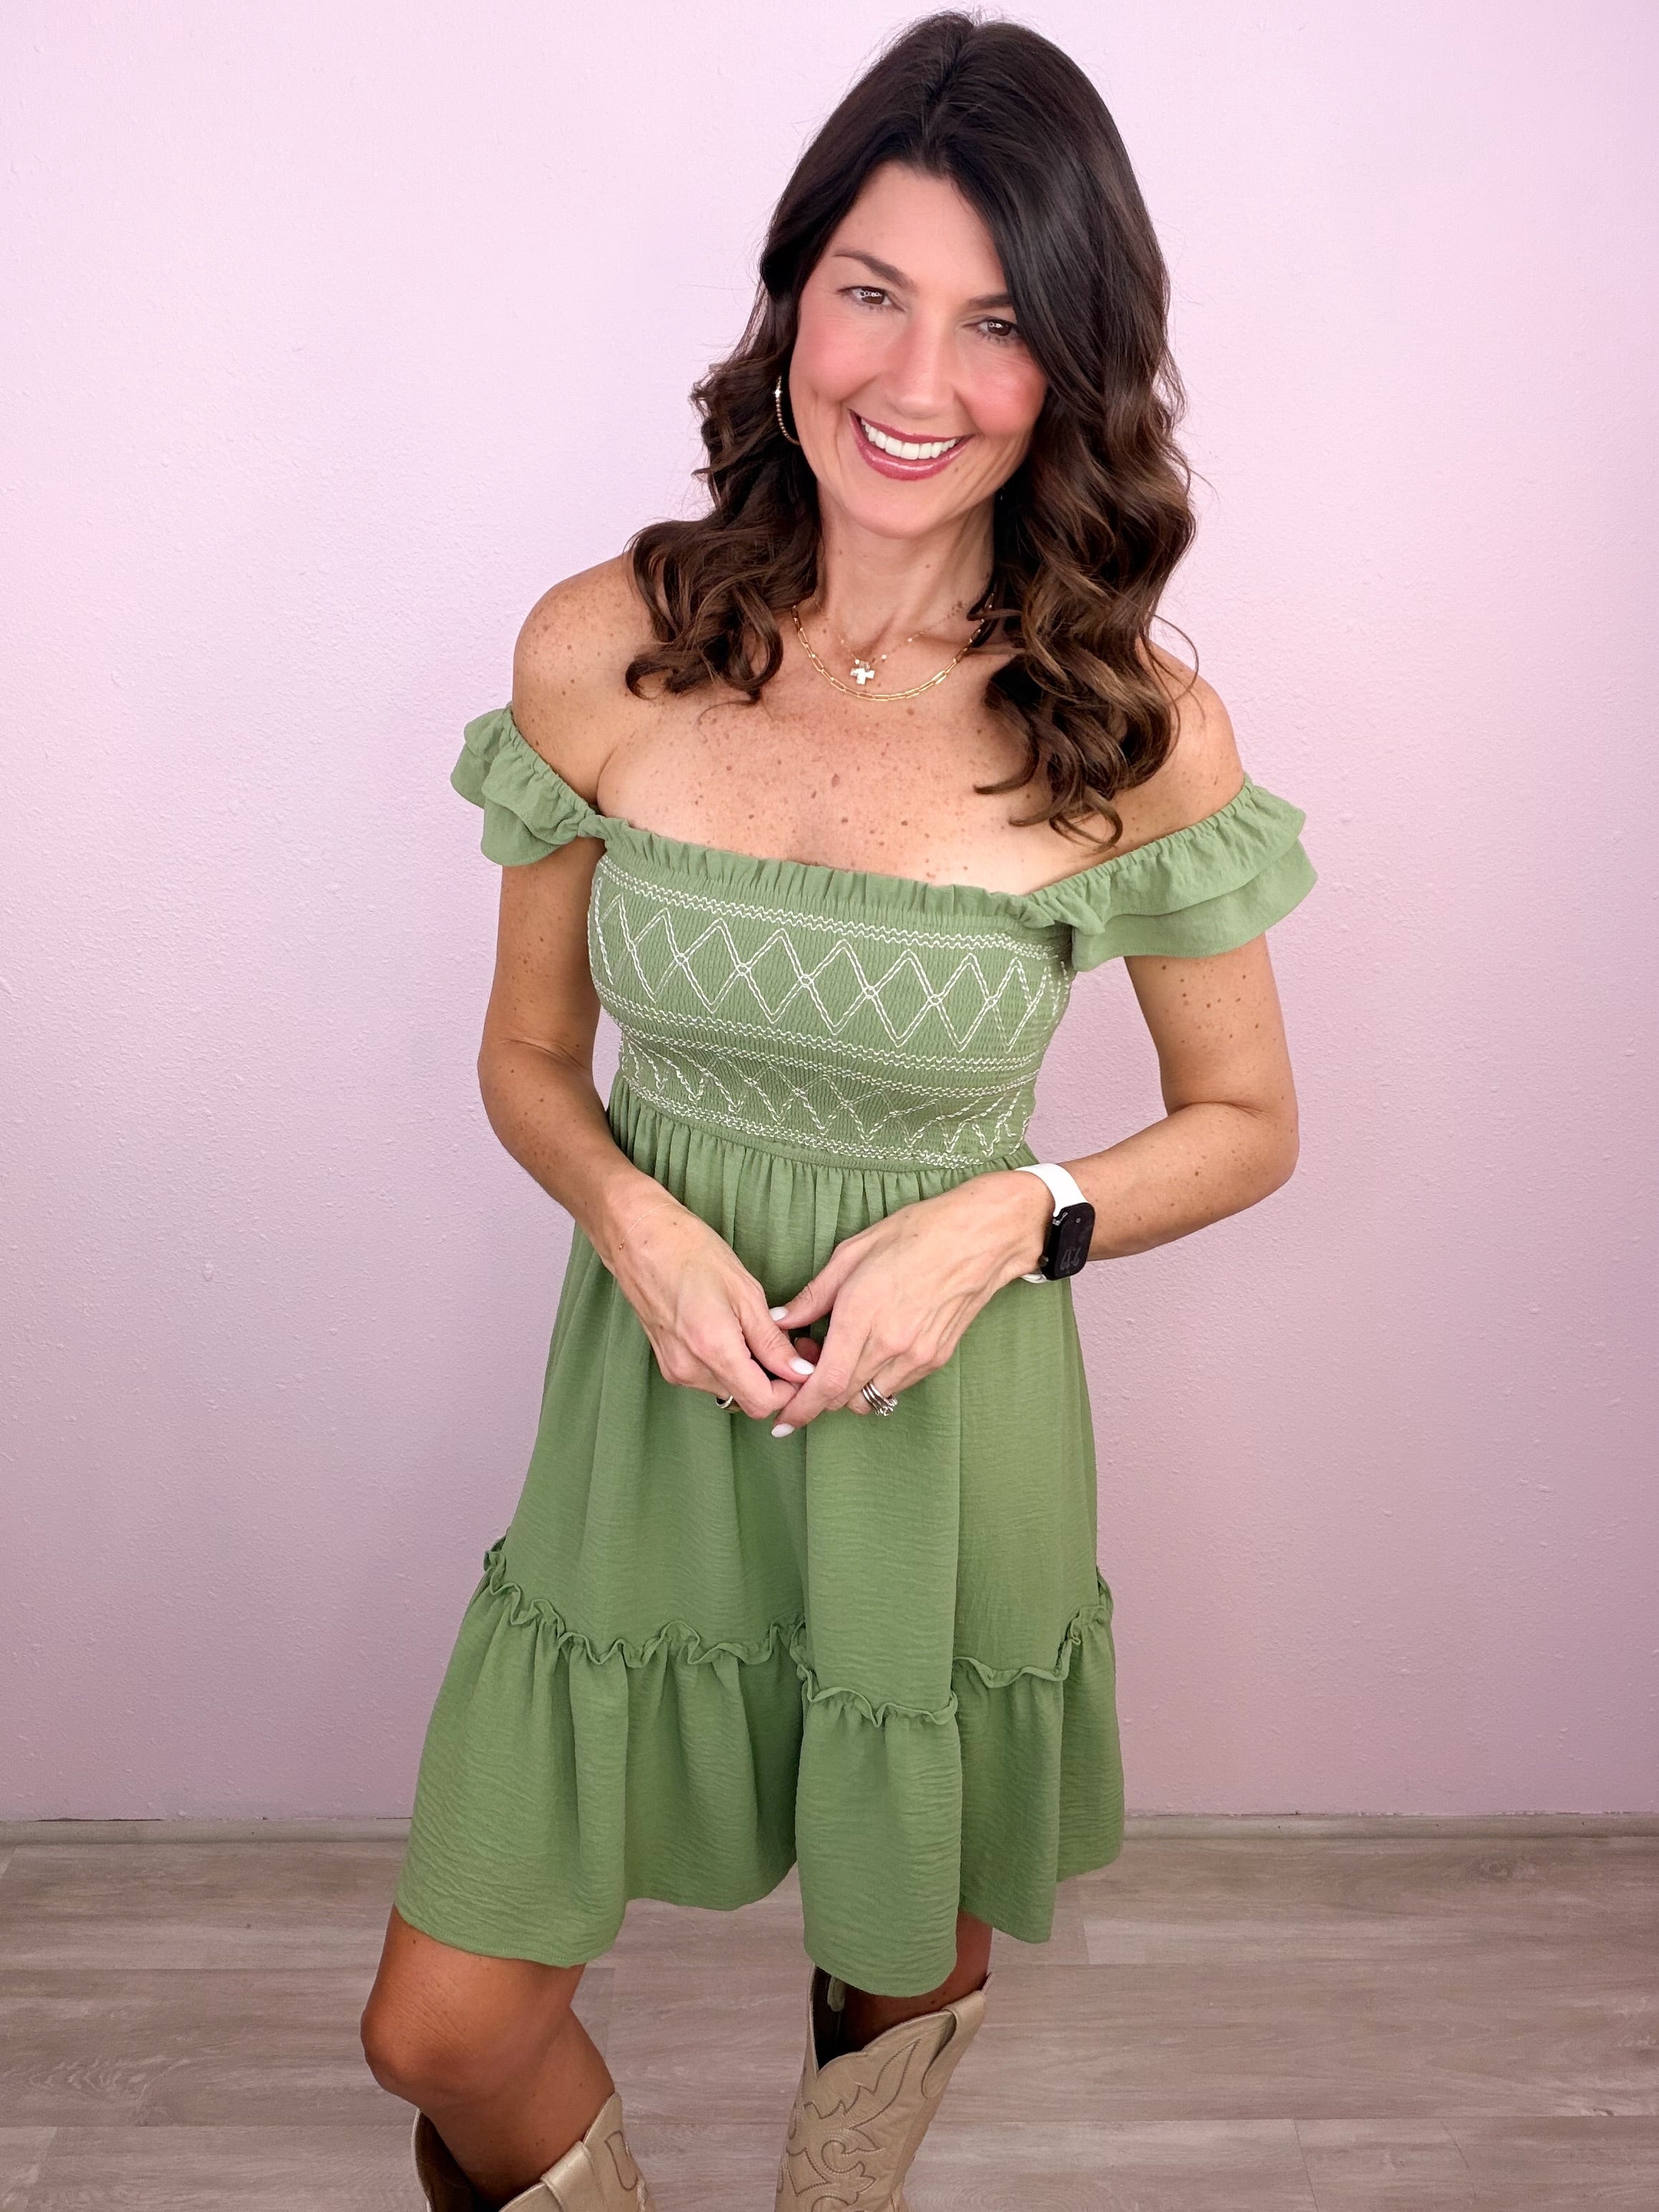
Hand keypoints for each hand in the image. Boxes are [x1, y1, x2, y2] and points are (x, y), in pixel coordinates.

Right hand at [606, 1184, 817, 1418]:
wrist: (640, 1239)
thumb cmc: (692, 1253)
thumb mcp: (746, 1293)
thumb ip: (773, 1342)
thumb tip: (800, 1373)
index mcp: (714, 1350)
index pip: (762, 1402)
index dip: (789, 1389)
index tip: (801, 1365)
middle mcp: (691, 1370)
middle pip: (747, 1398)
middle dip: (773, 1378)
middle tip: (789, 1345)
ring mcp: (676, 1370)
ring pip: (729, 1389)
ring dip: (750, 1371)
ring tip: (756, 1332)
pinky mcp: (668, 1364)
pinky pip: (710, 1378)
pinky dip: (728, 1364)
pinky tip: (732, 1333)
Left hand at [764, 1169, 1054, 1433]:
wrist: (979, 1238)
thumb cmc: (915, 1234)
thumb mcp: (851, 1254)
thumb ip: (813, 1295)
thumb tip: (781, 1320)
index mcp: (862, 1314)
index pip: (825, 1383)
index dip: (800, 1408)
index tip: (782, 1421)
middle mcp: (890, 1344)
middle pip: (842, 1398)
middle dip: (816, 1394)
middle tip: (808, 1363)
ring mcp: (917, 1355)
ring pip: (868, 1398)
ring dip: (846, 1389)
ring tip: (842, 1353)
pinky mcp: (936, 1359)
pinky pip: (894, 1386)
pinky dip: (874, 1380)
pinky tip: (872, 1350)